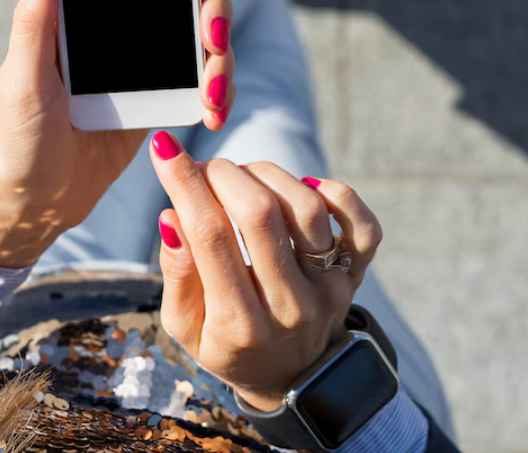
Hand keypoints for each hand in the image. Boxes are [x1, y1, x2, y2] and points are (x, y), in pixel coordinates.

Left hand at [0, 0, 237, 267]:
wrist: (35, 200)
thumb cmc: (17, 138)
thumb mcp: (23, 80)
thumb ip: (34, 22)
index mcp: (83, 12)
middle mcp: (118, 28)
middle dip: (214, 11)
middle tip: (214, 39)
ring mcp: (143, 63)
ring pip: (202, 40)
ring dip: (221, 59)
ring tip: (214, 96)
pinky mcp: (158, 98)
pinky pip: (201, 82)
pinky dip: (217, 92)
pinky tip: (214, 112)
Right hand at [148, 132, 382, 410]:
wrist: (290, 379)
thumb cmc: (227, 343)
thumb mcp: (184, 326)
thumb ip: (177, 273)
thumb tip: (172, 216)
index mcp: (238, 324)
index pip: (210, 236)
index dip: (184, 183)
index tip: (164, 147)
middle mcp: (290, 307)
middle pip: (260, 214)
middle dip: (223, 174)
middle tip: (206, 169)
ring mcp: (329, 291)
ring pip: (307, 209)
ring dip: (268, 175)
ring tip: (244, 178)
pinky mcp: (356, 276)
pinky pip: (363, 225)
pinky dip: (336, 193)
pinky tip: (304, 186)